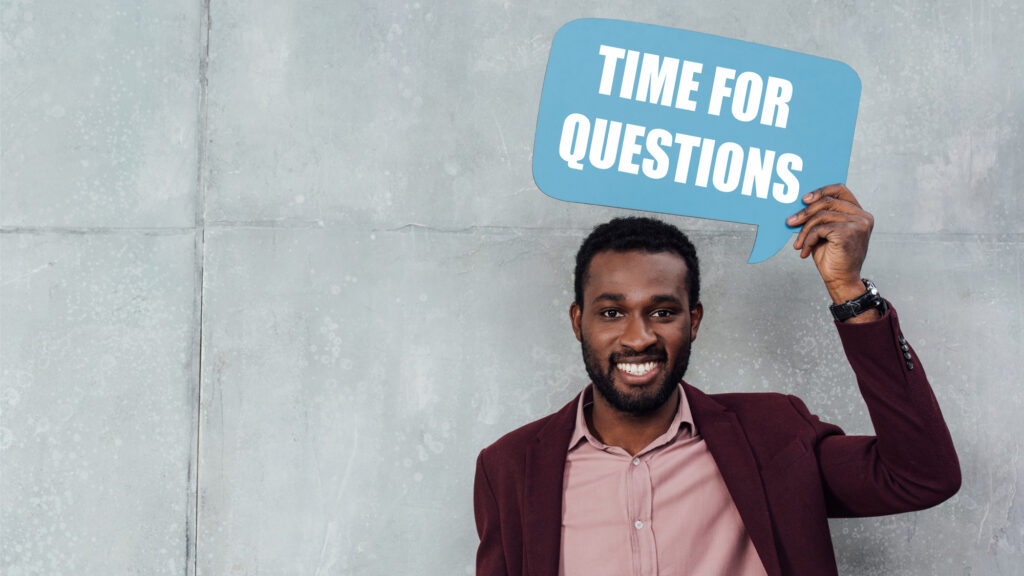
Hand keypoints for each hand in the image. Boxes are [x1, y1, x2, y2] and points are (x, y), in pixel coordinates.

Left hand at [786, 184, 873, 304]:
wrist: (841, 280)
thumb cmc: (833, 257)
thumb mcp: (826, 232)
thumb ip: (821, 216)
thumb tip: (800, 204)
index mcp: (860, 213)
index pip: (840, 190)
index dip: (821, 190)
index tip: (804, 199)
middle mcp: (863, 217)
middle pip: (827, 202)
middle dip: (805, 212)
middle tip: (790, 222)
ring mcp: (858, 224)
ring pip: (821, 216)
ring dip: (804, 231)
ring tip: (798, 244)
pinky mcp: (848, 232)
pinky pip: (819, 229)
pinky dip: (808, 239)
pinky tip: (805, 251)